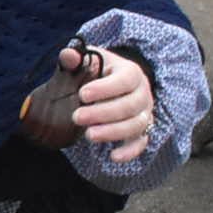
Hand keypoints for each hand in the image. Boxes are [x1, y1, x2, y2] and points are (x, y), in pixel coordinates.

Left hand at [67, 47, 156, 161]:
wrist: (112, 84)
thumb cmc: (97, 73)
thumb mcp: (87, 61)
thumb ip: (76, 58)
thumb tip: (68, 55)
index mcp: (131, 72)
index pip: (124, 80)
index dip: (105, 88)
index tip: (82, 94)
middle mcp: (142, 93)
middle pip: (130, 106)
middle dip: (103, 113)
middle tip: (77, 117)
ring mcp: (144, 113)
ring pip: (136, 125)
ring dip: (113, 132)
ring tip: (88, 135)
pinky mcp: (141, 131)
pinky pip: (141, 143)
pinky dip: (130, 151)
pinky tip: (113, 157)